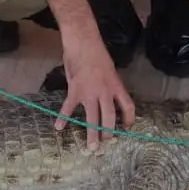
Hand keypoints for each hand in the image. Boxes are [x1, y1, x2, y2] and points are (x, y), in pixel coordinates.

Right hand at [55, 29, 135, 149]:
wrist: (83, 42)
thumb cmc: (96, 52)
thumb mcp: (109, 69)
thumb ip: (109, 84)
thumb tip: (108, 97)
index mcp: (116, 85)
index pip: (128, 105)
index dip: (129, 118)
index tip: (127, 126)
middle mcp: (105, 92)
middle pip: (109, 117)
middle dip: (108, 132)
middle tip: (106, 143)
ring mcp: (89, 92)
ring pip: (92, 118)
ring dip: (92, 134)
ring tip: (91, 147)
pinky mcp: (75, 90)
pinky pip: (69, 108)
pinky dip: (63, 118)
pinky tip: (59, 127)